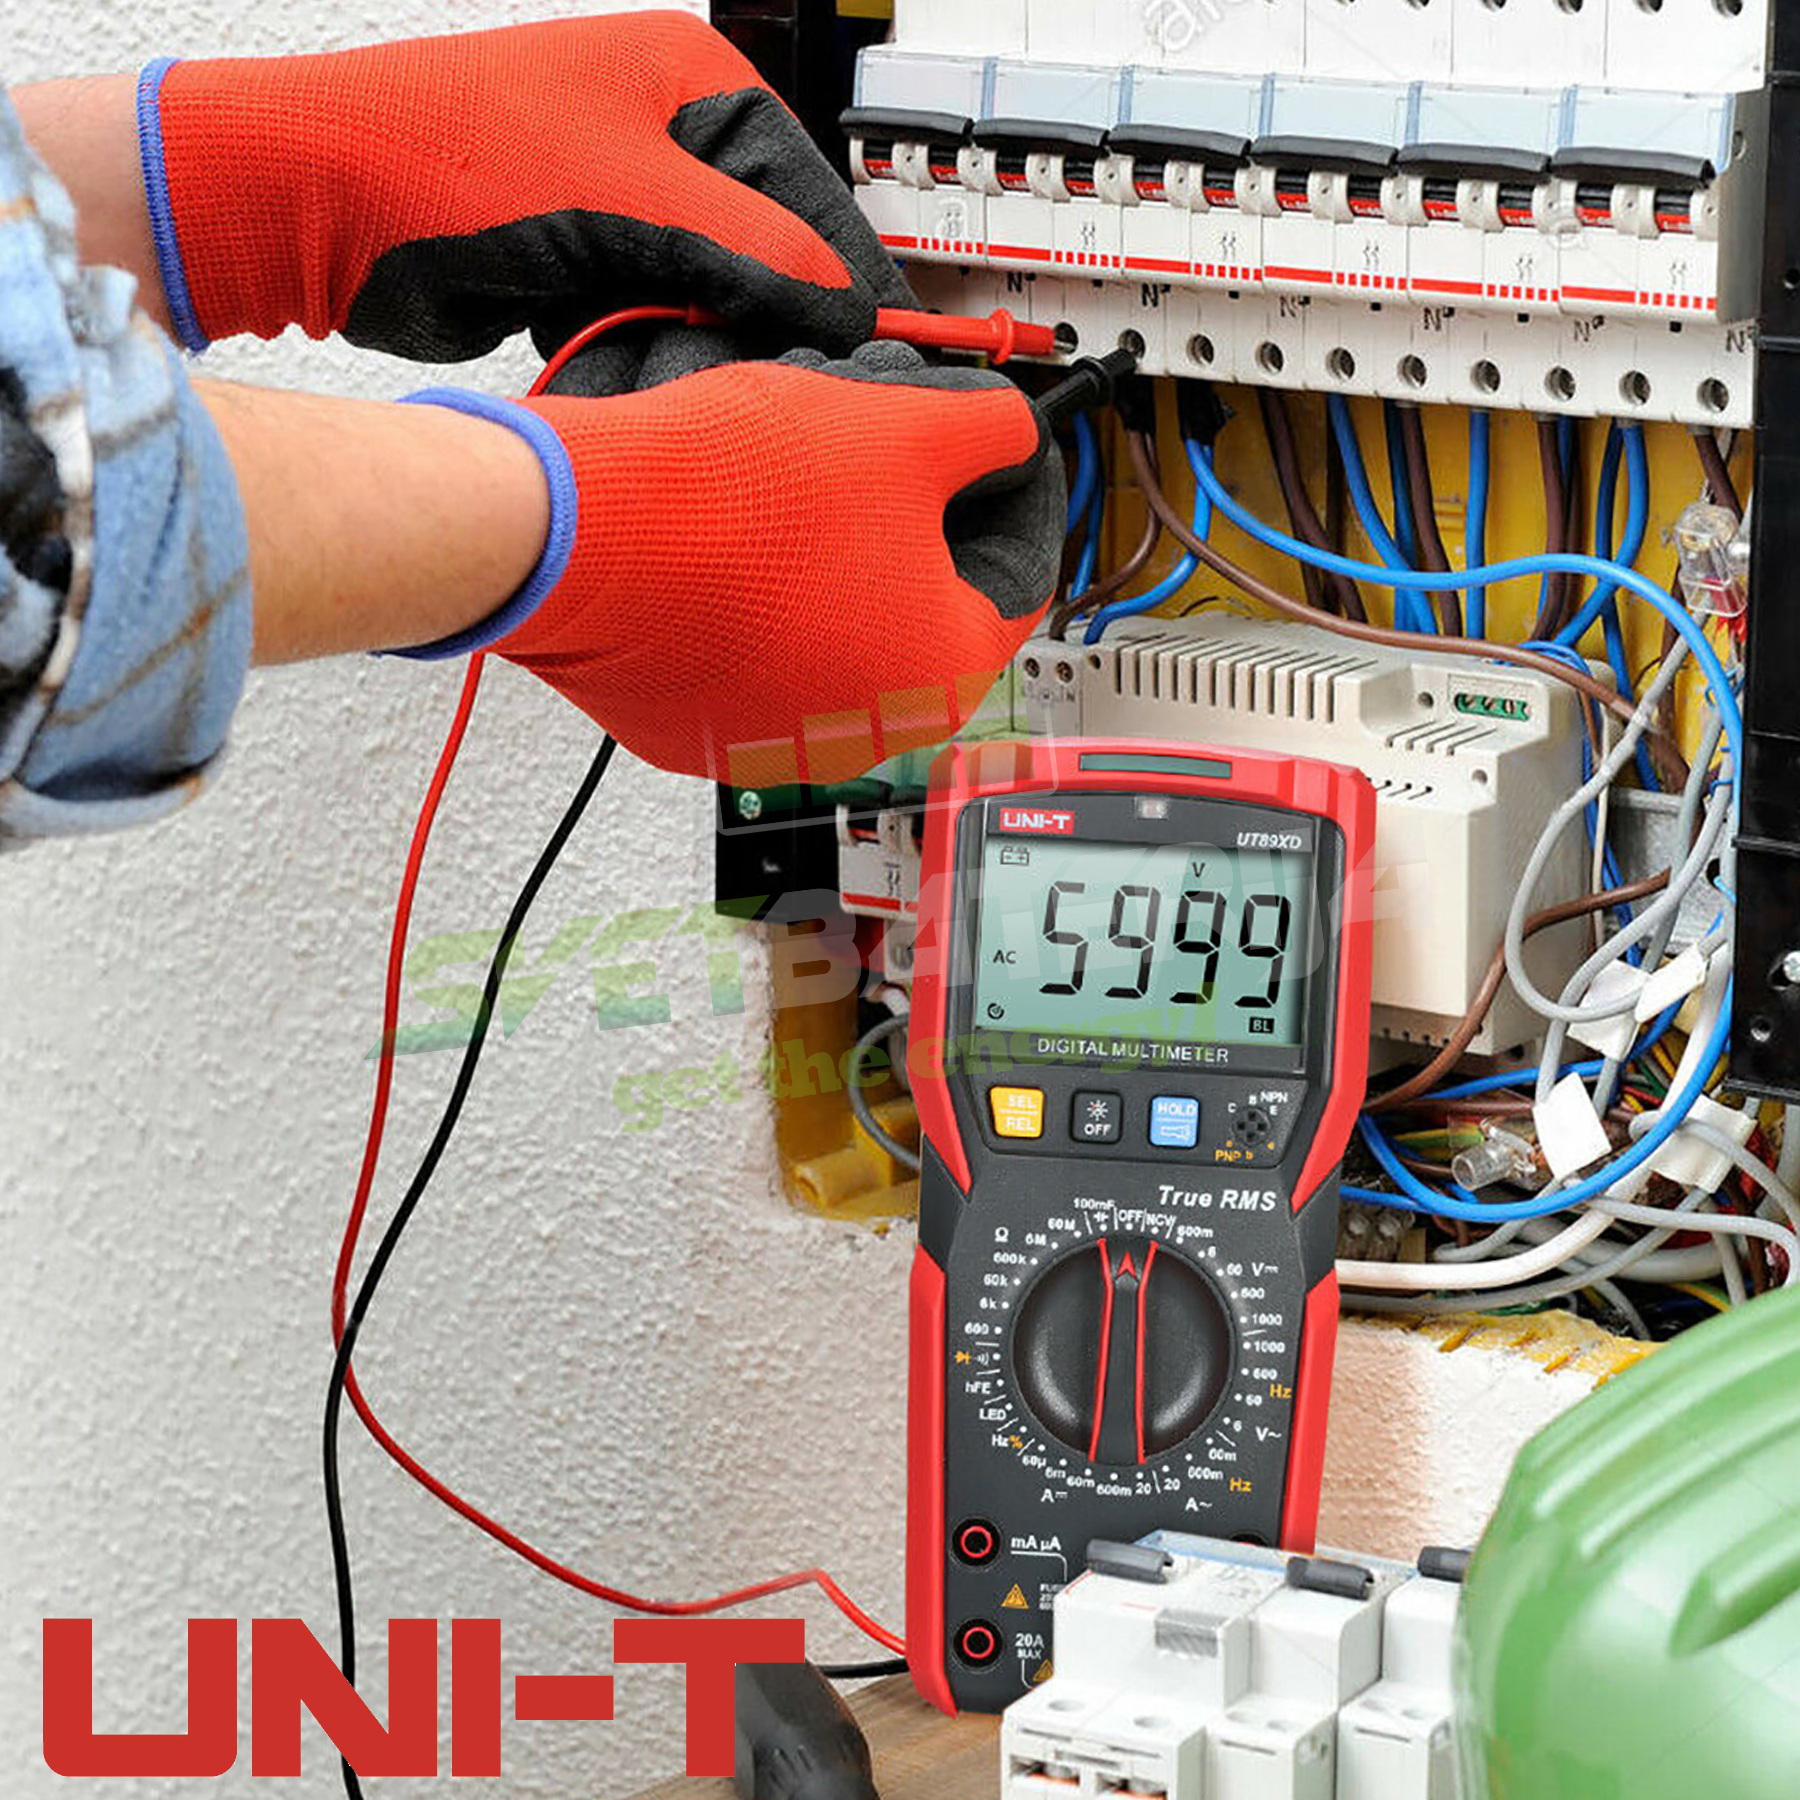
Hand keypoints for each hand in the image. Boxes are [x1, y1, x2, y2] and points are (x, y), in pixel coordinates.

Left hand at [140, 12, 909, 358]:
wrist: (314, 208)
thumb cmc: (447, 161)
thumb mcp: (636, 202)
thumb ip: (758, 250)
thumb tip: (847, 301)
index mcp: (688, 79)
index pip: (806, 182)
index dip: (839, 270)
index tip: (871, 345)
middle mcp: (656, 133)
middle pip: (760, 244)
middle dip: (765, 311)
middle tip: (790, 375)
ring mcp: (614, 199)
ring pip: (706, 290)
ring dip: (703, 337)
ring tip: (703, 371)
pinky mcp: (577, 260)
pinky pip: (650, 315)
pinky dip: (649, 345)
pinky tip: (639, 364)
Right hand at [401, 344, 1064, 786]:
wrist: (577, 535)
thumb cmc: (730, 503)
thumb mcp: (902, 428)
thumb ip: (990, 430)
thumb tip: (1006, 432)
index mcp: (941, 679)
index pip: (1018, 580)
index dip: (1010, 496)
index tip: (994, 456)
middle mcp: (866, 734)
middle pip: (922, 608)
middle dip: (915, 523)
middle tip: (886, 453)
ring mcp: (776, 741)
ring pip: (836, 629)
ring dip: (834, 557)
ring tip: (796, 484)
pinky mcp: (699, 729)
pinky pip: (757, 654)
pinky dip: (760, 597)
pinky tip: (737, 536)